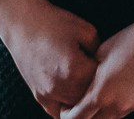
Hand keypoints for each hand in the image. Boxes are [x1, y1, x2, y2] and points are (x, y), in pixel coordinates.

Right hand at [0, 0, 97, 115]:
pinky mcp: (38, 95)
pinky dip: (67, 107)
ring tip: (87, 83)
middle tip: (99, 75)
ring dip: (82, 98)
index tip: (110, 66)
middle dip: (96, 88)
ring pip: (74, 107)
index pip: (102, 83)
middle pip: (89, 98)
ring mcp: (47, 93)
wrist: (23, 23)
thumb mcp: (87, 30)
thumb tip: (105, 65)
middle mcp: (61, 87)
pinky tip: (73, 96)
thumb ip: (100, 51)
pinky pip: (56, 111)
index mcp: (76, 71)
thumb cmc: (55, 23)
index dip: (108, 74)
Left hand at [62, 0, 133, 118]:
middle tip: (80, 104)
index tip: (67, 106)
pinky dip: (115, 106)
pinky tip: (118, 87)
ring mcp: (131, 105)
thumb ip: (89, 73)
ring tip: (101, 93)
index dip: (67, 114)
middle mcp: (115, 105)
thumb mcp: (102, 52)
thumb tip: (83, 80)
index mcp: (101, 93)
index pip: (76, 118)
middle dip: (84, 116)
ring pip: (109, 118)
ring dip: (100, 112)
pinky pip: (123, 111)